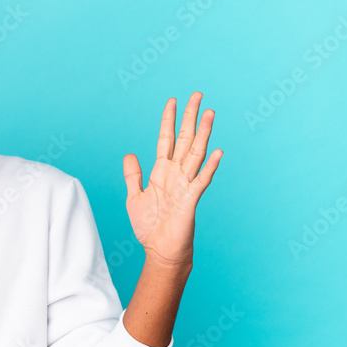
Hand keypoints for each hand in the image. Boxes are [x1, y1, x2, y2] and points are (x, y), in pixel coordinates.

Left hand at [122, 92, 221, 267]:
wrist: (160, 251)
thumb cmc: (149, 226)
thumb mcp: (134, 197)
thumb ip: (132, 175)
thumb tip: (129, 154)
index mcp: (161, 172)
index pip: (166, 139)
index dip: (168, 120)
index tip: (173, 100)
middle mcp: (175, 174)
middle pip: (184, 140)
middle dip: (189, 117)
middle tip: (197, 95)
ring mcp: (185, 185)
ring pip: (195, 154)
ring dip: (203, 134)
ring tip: (209, 113)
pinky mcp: (190, 200)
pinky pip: (201, 180)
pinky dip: (209, 167)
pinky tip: (216, 152)